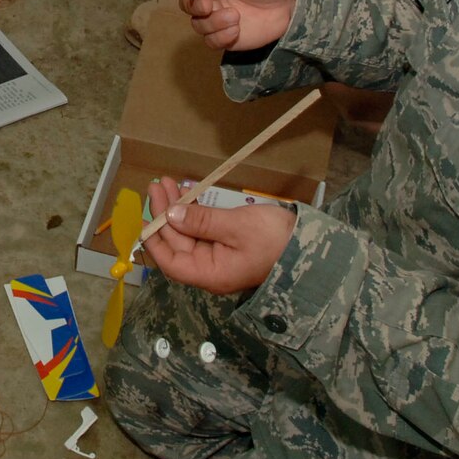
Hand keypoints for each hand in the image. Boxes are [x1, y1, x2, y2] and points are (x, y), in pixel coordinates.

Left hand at [140, 177, 295, 294]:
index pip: (171, 263)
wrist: (312, 245)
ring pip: (189, 234)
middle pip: (178, 244)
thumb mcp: (236, 226)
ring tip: (168, 184)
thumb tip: (170, 216)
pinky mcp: (228, 245)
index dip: (155, 241)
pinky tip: (187, 195)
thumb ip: (201, 221)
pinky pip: (203, 230)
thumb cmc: (275, 239)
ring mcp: (220, 257)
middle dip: (165, 215)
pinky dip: (194, 213)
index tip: (145, 217)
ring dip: (178, 210)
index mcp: (211, 274)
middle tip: (159, 186)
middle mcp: (211, 269)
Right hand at [179, 0, 297, 51]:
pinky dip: (220, 37)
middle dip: (194, 6)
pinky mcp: (225, 36)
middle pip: (187, 4)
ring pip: (198, 25)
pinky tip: (236, 30)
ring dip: (212, 23)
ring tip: (235, 17)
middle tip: (208, 6)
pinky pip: (211, 41)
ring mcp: (216, 18)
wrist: (289, 4)